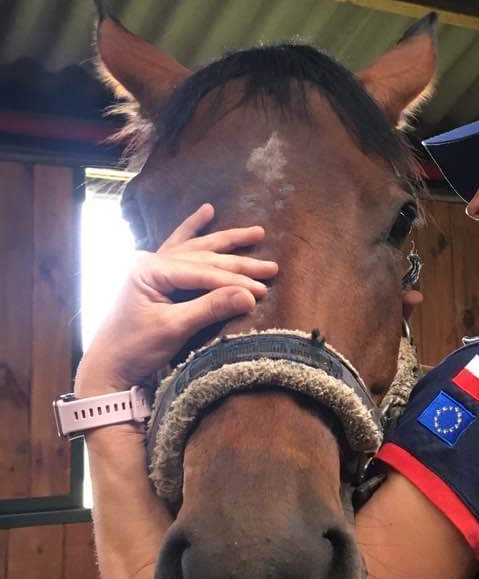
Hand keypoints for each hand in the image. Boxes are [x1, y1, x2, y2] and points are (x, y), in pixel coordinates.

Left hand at [75, 204, 276, 395]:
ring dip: (227, 242)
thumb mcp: (173, 329)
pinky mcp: (155, 276)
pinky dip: (192, 228)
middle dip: (240, 262)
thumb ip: (210, 308)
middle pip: (204, 257)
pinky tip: (206, 211)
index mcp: (150, 270)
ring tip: (256, 232)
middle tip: (271, 267)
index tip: (262, 290)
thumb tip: (250, 296)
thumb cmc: (135, 349)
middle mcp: (151, 261)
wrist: (107, 367)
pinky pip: (179, 246)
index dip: (234, 281)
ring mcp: (152, 266)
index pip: (203, 272)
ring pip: (197, 249)